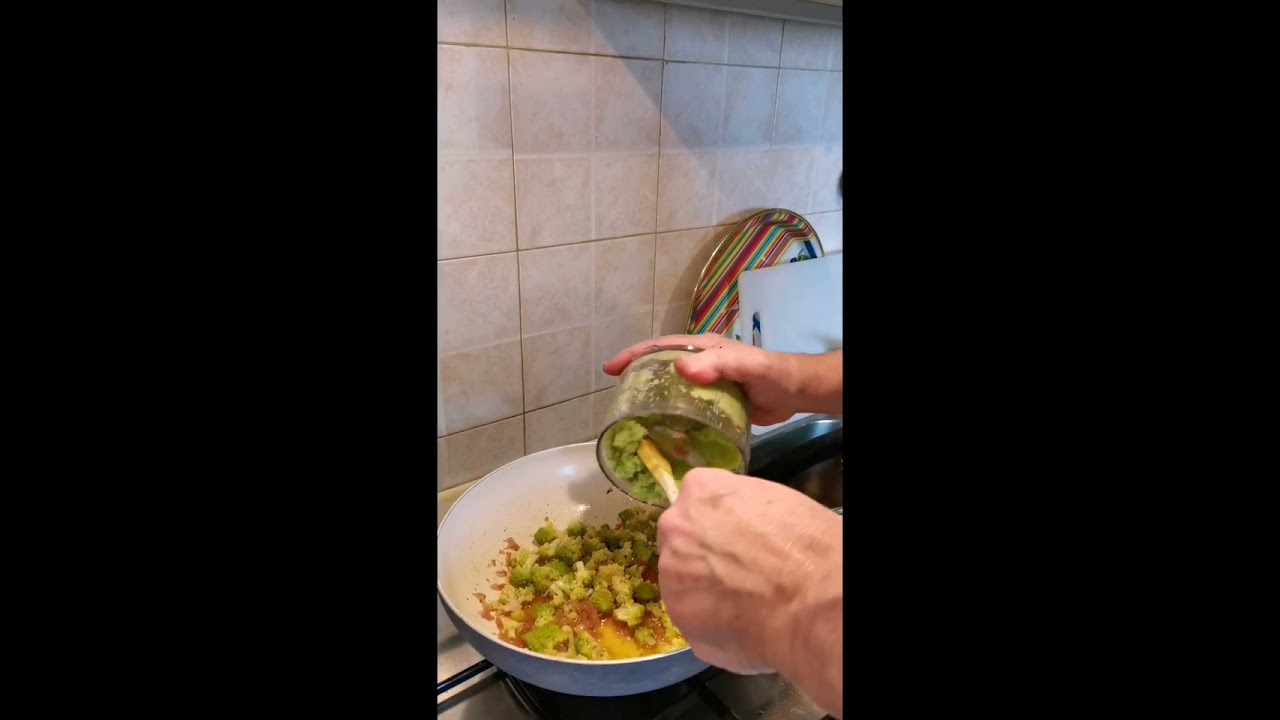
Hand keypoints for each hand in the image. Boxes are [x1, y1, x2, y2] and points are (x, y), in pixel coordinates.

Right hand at [602, 334, 803, 425]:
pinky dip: (672, 416)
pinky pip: (687, 407)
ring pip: (672, 388)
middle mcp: (701, 363)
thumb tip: (680, 367)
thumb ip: (718, 364)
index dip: (635, 355)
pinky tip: (663, 432)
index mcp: (704, 348)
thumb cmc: (771, 374)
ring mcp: (706, 383)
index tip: (611, 368)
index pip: (662, 347)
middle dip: (637, 375)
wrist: (795, 394)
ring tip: (632, 415)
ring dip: (652, 397)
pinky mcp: (714, 403)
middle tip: (616, 393)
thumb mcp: (746, 365)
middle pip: (661, 366)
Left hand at [656, 468, 842, 676]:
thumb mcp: (773, 502)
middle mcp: (675, 529)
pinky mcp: (679, 618)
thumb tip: (734, 529)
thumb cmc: (806, 545)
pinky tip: (743, 626)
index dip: (717, 524)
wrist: (813, 599)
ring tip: (745, 604)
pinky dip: (713, 624)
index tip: (735, 539)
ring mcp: (671, 576)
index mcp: (700, 491)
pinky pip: (694, 620)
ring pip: (683, 583)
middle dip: (702, 556)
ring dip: (705, 592)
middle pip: (680, 541)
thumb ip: (738, 511)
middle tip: (737, 573)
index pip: (696, 502)